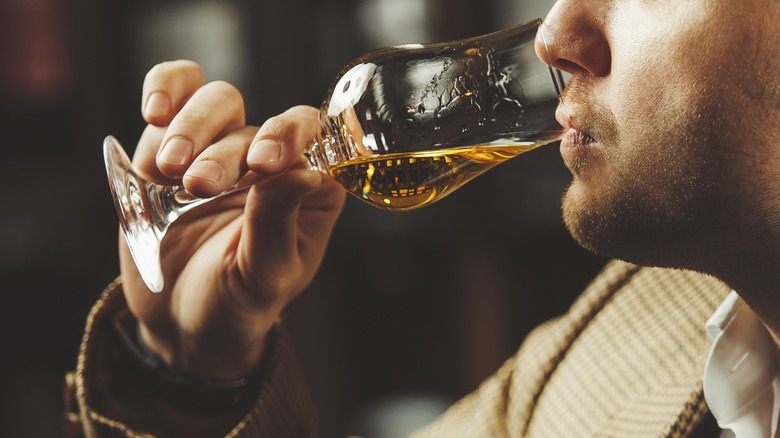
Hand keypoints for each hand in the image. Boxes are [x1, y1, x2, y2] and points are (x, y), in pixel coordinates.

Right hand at [119, 60, 345, 380]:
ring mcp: (219, 152)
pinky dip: (163, 95)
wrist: (179, 324)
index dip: (291, 134)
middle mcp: (268, 163)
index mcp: (309, 189)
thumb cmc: (237, 305)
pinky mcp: (172, 153)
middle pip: (256, 118)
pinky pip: (170, 107)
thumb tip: (306, 169)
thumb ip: (278, 222)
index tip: (263, 163)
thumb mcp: (265, 275)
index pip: (313, 136)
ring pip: (213, 102)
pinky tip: (156, 115)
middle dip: (226, 149)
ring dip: (192, 128)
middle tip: (200, 187)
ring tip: (171, 172)